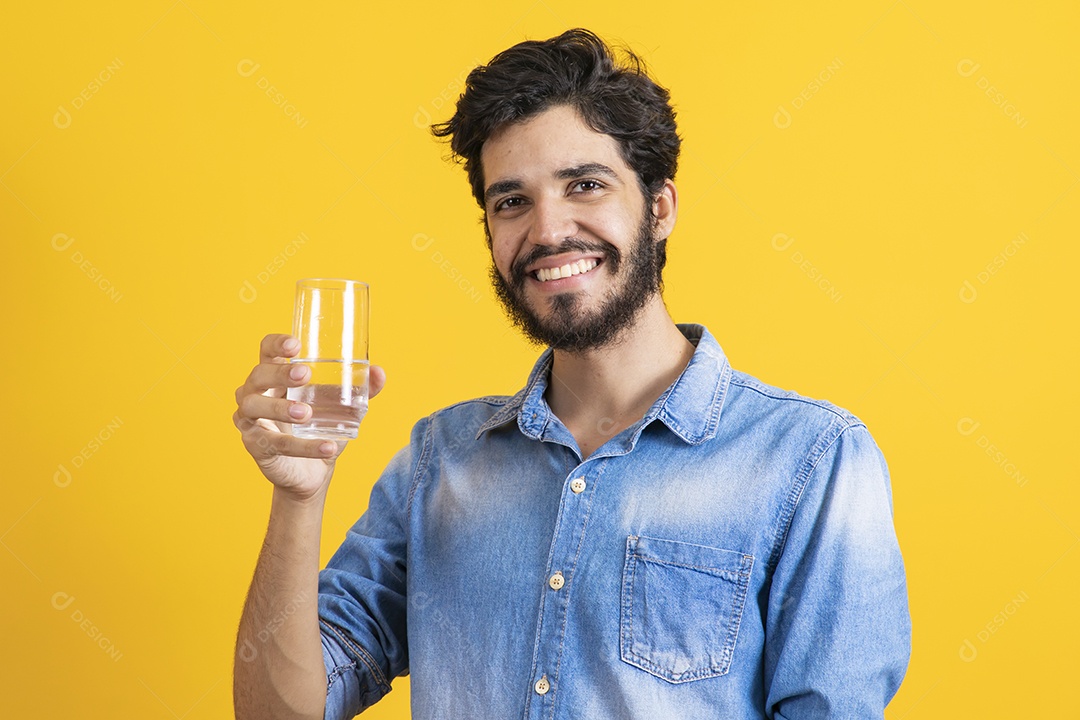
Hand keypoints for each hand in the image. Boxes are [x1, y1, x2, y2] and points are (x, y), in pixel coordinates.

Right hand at [233, 334, 385, 499]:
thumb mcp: (343, 407)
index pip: (266, 350)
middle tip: (305, 375)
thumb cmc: (320, 428)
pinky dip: (303, 446)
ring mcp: (251, 420)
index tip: (296, 345)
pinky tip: (327, 447)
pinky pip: (275, 443)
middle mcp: (256, 394)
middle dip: (279, 373)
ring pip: (253, 406)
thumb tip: (379, 372)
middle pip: (258, 375)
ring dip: (280, 408)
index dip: (276, 344)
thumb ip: (362, 390)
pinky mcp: (256, 446)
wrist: (314, 471)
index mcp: (275, 377)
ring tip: (307, 413)